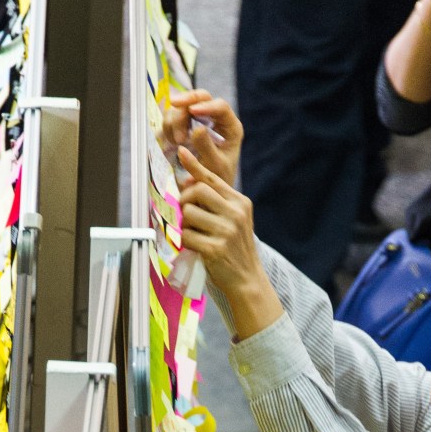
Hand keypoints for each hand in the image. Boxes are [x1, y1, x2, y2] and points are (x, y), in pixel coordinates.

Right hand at [162, 90, 242, 187]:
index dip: (206, 105)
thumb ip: (207, 148)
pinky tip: (172, 142)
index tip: (192, 111)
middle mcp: (215, 120)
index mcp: (230, 128)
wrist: (206, 191)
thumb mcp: (215, 167)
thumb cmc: (216, 180)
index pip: (220, 107)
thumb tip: (197, 128)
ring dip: (175, 119)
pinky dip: (168, 126)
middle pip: (200, 97)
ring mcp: (198, 121)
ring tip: (178, 141)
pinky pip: (171, 117)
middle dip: (186, 101)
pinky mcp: (184, 127)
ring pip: (182, 106)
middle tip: (174, 105)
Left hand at [177, 146, 283, 336]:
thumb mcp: (233, 220)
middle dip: (185, 201)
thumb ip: (215, 201)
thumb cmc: (235, 249)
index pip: (213, 179)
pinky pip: (187, 236)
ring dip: (185, 225)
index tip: (183, 152)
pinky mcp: (215, 248)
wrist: (247, 279)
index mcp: (240, 202)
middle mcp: (235, 213)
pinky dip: (186, 242)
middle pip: (197, 191)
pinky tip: (195, 248)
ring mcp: (226, 231)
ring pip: (189, 213)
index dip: (195, 165)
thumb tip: (187, 181)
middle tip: (187, 215)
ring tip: (194, 235)